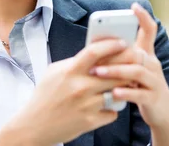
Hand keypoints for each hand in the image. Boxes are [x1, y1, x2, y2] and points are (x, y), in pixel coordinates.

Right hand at [0, 38, 130, 145]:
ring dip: (123, 88)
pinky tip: (107, 106)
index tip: (123, 42)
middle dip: (126, 66)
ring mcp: (86, 105)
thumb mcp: (54, 72)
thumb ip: (74, 62)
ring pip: (117, 92)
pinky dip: (113, 108)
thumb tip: (95, 53)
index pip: (95, 52)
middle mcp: (80, 87)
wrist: (34, 126)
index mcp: (70, 71)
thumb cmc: (44, 96)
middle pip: (113, 72)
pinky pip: (112, 112)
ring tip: (124, 84)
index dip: (112, 45)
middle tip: (134, 63)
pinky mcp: (90, 121)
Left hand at [90, 3, 168, 131]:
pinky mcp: (154, 98)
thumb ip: (120, 58)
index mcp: (147, 54)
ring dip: (116, 71)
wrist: (162, 112)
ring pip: (137, 71)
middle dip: (115, 52)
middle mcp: (153, 64)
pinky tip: (113, 93)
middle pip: (136, 52)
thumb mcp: (133, 69)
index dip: (143, 17)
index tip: (134, 5)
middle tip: (95, 55)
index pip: (149, 31)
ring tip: (98, 72)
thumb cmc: (141, 86)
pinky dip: (125, 92)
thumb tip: (96, 46)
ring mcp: (155, 81)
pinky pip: (139, 94)